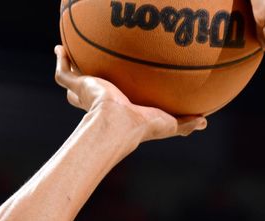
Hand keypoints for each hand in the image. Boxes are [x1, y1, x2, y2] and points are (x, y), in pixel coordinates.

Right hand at [53, 46, 205, 142]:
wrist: (118, 125)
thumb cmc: (141, 128)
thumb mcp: (169, 124)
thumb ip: (185, 123)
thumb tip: (204, 121)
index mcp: (115, 109)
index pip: (109, 104)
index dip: (109, 99)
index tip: (114, 91)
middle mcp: (97, 101)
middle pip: (85, 94)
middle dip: (83, 85)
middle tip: (85, 73)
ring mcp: (85, 92)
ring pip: (72, 79)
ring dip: (69, 67)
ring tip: (67, 52)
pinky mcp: (77, 85)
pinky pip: (63, 71)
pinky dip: (60, 60)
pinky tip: (59, 47)